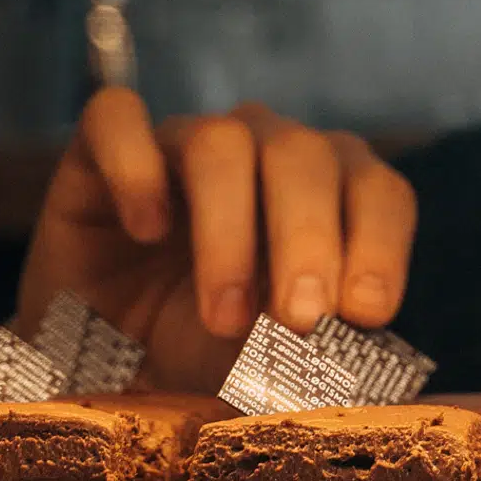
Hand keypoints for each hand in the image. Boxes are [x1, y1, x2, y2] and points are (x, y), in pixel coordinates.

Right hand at [17, 87, 417, 393]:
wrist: (107, 361)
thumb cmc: (207, 348)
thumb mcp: (274, 360)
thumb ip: (317, 348)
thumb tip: (355, 356)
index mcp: (331, 192)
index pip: (377, 189)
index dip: (380, 244)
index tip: (365, 313)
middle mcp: (265, 150)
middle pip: (303, 155)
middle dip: (308, 239)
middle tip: (300, 319)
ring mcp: (184, 142)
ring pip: (221, 141)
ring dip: (229, 231)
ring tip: (225, 317)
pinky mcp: (100, 149)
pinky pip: (119, 120)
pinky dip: (136, 170)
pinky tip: (146, 230)